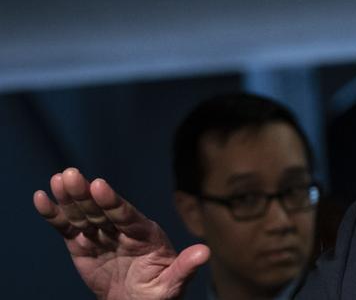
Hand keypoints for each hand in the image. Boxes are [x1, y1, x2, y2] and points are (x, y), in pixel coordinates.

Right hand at [33, 168, 209, 299]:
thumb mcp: (173, 284)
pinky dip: (55, 215)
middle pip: (103, 209)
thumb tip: (205, 252)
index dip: (113, 202)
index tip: (100, 186)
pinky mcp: (83, 243)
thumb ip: (184, 267)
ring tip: (58, 180)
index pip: (128, 215)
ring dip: (71, 198)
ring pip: (85, 214)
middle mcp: (123, 229)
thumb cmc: (158, 293)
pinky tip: (43, 198)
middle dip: (87, 194)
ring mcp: (102, 234)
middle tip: (71, 175)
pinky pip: (69, 228)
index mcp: (146, 233)